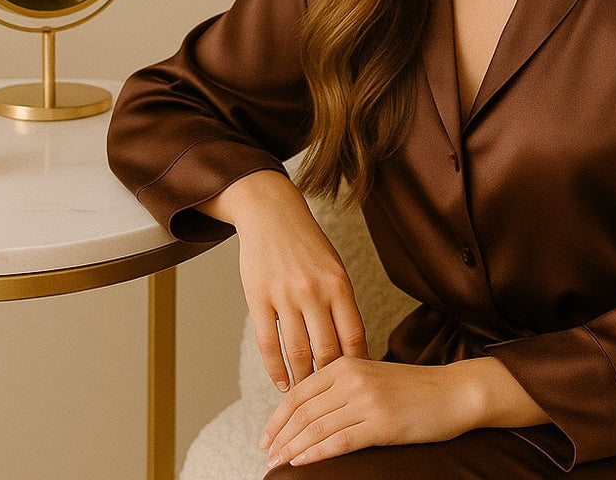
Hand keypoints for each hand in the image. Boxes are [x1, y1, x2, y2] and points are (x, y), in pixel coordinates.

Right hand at [199, 171, 366, 389]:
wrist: (272, 214)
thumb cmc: (307, 245)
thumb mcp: (334, 268)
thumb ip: (341, 304)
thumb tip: (351, 348)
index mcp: (339, 284)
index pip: (354, 337)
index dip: (356, 366)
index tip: (356, 385)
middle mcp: (314, 291)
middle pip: (327, 350)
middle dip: (331, 381)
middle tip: (332, 402)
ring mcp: (285, 295)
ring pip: (298, 352)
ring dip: (303, 380)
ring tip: (306, 396)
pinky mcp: (258, 298)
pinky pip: (269, 343)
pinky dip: (276, 369)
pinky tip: (282, 384)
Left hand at [260, 357, 481, 468]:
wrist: (453, 392)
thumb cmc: (413, 390)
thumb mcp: (371, 378)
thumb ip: (341, 389)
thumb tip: (308, 414)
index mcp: (345, 366)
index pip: (298, 393)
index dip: (277, 418)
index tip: (265, 437)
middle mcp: (352, 379)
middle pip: (302, 411)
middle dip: (280, 437)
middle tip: (266, 456)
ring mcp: (367, 401)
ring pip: (316, 427)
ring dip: (292, 449)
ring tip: (277, 464)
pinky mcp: (381, 424)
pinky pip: (339, 441)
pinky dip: (315, 453)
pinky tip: (301, 463)